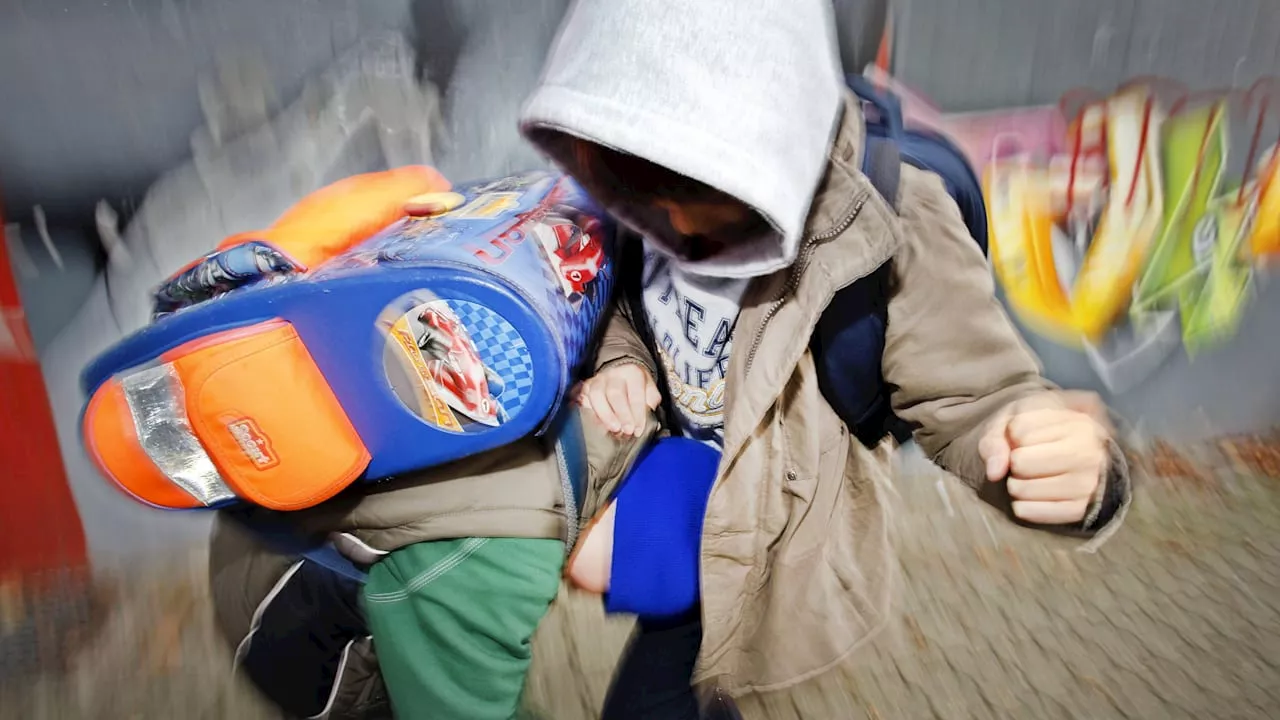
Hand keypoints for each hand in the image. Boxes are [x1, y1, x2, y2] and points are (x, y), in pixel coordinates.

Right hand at [575, 362, 660, 436]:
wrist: (620, 371)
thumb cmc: (635, 385)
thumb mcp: (649, 389)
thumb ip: (650, 401)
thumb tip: (648, 413)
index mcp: (632, 373)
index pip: (635, 394)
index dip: (637, 414)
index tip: (638, 429)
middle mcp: (614, 374)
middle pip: (615, 393)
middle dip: (622, 414)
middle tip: (627, 430)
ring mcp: (598, 379)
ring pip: (597, 395)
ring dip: (605, 414)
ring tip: (613, 428)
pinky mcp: (586, 386)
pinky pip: (584, 398)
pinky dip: (588, 410)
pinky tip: (595, 422)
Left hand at [978, 392, 1109, 524]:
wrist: (1074, 459)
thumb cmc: (1040, 436)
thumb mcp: (1016, 422)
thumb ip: (996, 440)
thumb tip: (994, 473)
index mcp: (1077, 424)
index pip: (1019, 430)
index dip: (1012, 436)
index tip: (1026, 439)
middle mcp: (1088, 454)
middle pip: (1020, 462)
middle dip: (1014, 462)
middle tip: (1026, 462)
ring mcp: (1087, 485)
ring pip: (1023, 489)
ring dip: (1016, 485)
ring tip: (1031, 478)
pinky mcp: (1079, 511)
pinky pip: (1030, 513)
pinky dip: (1021, 507)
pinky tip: (1031, 497)